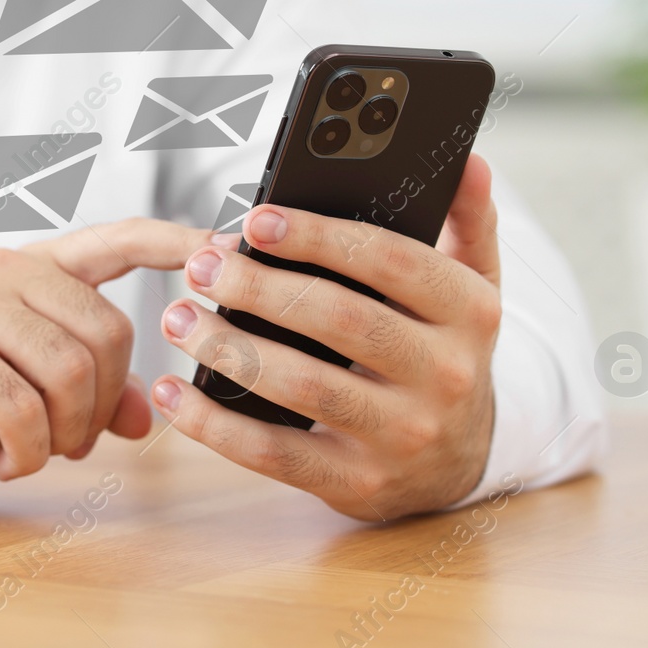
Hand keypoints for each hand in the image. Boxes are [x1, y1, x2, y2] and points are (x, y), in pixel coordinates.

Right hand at [0, 218, 211, 492]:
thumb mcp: (31, 396)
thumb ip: (91, 392)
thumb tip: (146, 414)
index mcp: (32, 270)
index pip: (117, 239)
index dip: (176, 241)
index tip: (226, 244)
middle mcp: (4, 272)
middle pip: (111, 332)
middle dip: (104, 401)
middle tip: (72, 439)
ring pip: (73, 371)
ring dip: (68, 431)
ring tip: (40, 451)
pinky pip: (25, 408)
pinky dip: (30, 451)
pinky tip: (8, 461)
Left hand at [150, 154, 502, 519]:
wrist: (462, 461)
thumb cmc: (443, 351)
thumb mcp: (472, 287)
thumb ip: (465, 220)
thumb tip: (467, 164)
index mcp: (470, 312)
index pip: (391, 261)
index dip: (320, 237)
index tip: (257, 219)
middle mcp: (445, 376)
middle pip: (341, 320)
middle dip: (261, 289)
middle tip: (201, 265)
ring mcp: (402, 435)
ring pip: (304, 388)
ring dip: (230, 350)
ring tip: (179, 318)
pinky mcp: (358, 483)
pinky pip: (277, 454)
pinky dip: (217, 426)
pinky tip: (175, 394)